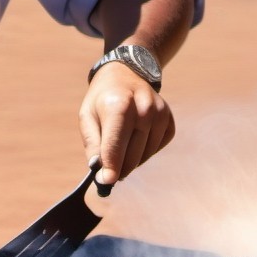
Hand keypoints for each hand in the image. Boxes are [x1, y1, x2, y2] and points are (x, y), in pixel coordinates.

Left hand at [78, 62, 174, 186]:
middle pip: (131, 155)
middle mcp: (143, 108)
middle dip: (118, 167)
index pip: (116, 145)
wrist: (127, 73)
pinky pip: (157, 148)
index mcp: (119, 105)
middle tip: (109, 172)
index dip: (110, 167)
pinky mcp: (169, 120)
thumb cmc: (102, 99)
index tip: (106, 183)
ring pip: (145, 155)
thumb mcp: (87, 116)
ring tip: (121, 149)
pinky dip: (145, 151)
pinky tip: (136, 139)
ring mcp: (160, 113)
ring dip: (131, 160)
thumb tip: (100, 170)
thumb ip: (92, 143)